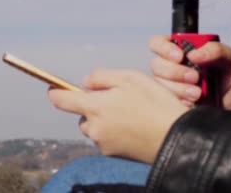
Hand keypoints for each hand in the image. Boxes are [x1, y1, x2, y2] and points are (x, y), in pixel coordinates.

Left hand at [48, 69, 188, 163]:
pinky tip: (135, 126)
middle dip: (93, 107)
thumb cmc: (155, 103)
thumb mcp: (130, 78)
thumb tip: (85, 83)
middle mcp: (94, 128)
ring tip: (131, 113)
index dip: (55, 93)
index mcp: (94, 107)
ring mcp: (104, 143)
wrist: (177, 137)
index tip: (53, 89)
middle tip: (118, 99)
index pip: (62, 100)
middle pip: (82, 116)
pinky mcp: (115, 154)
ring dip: (105, 120)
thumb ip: (102, 77)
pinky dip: (115, 132)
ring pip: (96, 128)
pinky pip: (107, 139)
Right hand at [149, 35, 230, 109]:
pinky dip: (180, 101)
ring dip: (178, 88)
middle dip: (174, 72)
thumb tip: (193, 54)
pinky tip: (193, 102)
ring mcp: (172, 85)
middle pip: (156, 64)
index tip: (180, 57)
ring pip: (160, 84)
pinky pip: (166, 102)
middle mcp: (173, 66)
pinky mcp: (174, 102)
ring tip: (198, 93)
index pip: (158, 43)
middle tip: (195, 77)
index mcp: (182, 50)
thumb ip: (215, 50)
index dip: (164, 48)